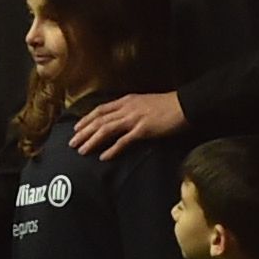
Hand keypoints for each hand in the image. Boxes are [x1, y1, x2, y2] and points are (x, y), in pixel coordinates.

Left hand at [73, 91, 188, 152]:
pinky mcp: (144, 129)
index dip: (86, 119)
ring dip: (92, 141)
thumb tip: (122, 119)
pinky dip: (112, 149)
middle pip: (99, 120)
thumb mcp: (145, 103)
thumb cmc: (168, 106)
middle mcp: (127, 108)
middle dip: (84, 132)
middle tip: (72, 144)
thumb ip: (132, 109)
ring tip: (82, 151)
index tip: (76, 128)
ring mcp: (135, 118)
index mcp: (127, 101)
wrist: (186, 105)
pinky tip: (103, 157)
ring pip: (106, 129)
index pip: (100, 110)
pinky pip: (124, 141)